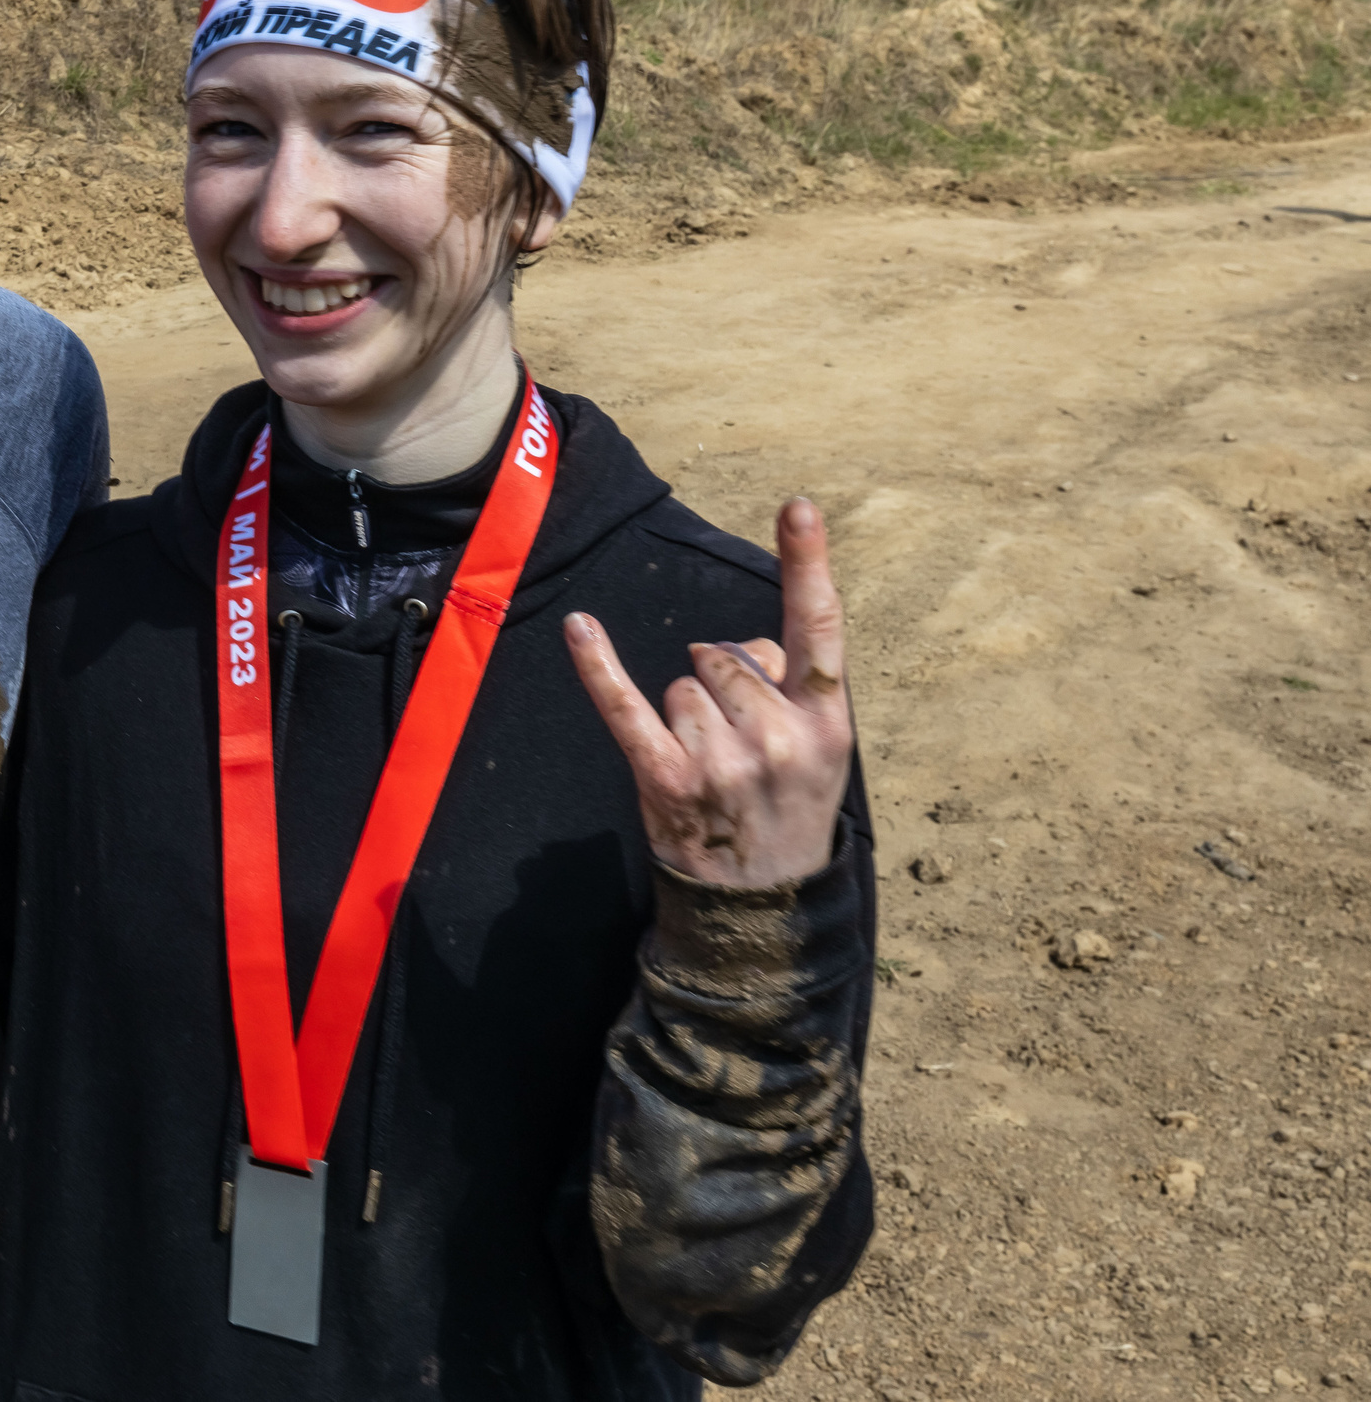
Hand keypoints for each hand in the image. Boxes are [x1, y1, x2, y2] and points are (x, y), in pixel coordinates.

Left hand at [563, 497, 851, 889]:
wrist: (761, 902)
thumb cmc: (789, 806)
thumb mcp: (822, 749)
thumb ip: (792, 685)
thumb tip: (734, 648)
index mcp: (828, 721)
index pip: (819, 626)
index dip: (808, 562)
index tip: (796, 505)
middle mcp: (780, 736)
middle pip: (721, 654)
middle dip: (720, 683)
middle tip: (739, 744)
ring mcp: (723, 760)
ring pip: (680, 683)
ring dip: (685, 713)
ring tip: (711, 767)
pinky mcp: (668, 779)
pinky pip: (626, 707)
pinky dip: (599, 667)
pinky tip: (580, 628)